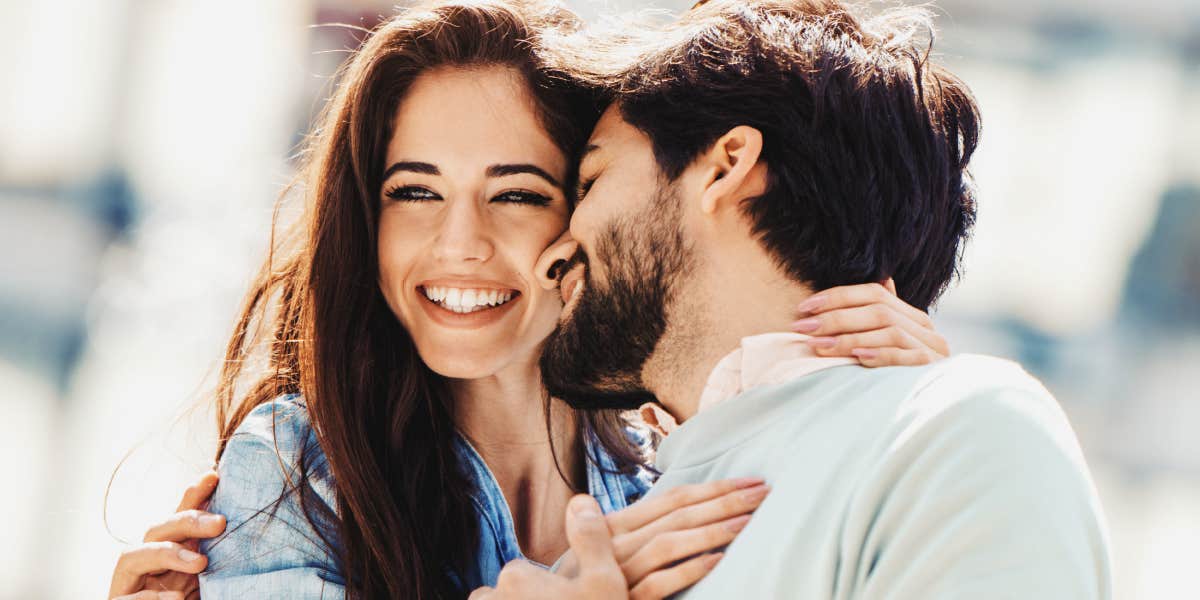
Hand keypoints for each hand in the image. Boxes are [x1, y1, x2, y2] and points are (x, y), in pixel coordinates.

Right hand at [109, 470, 226, 599]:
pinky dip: (152, 598)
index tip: (214, 474)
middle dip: (187, 520)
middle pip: (157, 527)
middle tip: (221, 523)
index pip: (180, 515)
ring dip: (167, 554)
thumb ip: (216, 555)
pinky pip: (129, 598)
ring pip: (133, 554)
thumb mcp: (211, 580)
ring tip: (201, 564)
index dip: (194, 493)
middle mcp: (146, 562)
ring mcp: (129, 583)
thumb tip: (255, 531)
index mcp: (170, 551)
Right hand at [555, 478, 767, 595]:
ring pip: (669, 543)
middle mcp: (614, 543)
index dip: (713, 487)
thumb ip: (638, 532)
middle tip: (763, 492)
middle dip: (724, 500)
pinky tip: (716, 562)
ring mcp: (618, 573)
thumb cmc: (588, 583)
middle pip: (677, 515)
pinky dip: (688, 570)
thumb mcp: (606, 551)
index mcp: (612, 525)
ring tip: (747, 522)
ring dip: (711, 531)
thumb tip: (681, 513)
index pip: (671, 498)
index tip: (749, 479)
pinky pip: (658, 583)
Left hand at [791, 279, 948, 365]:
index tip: (805, 307)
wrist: (935, 406)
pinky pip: (906, 356)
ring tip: (819, 346)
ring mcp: (932, 346)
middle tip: (804, 327)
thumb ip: (877, 320)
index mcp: (911, 315)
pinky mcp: (933, 368)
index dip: (838, 296)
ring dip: (850, 338)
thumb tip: (879, 282)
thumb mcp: (885, 345)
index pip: (874, 293)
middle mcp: (924, 327)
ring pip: (889, 331)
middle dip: (836, 317)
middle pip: (878, 310)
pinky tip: (857, 358)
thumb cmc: (899, 375)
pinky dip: (881, 355)